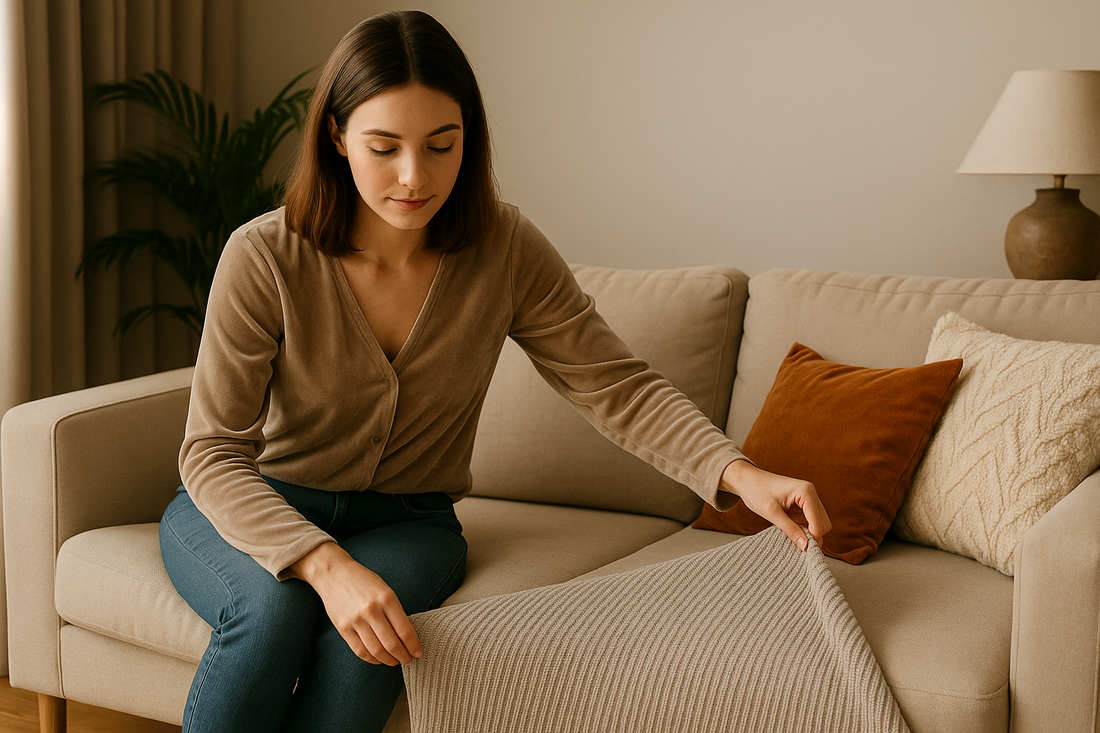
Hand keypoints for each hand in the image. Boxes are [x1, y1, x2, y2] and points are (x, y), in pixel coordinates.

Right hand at [288, 542, 421, 664]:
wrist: (334, 574)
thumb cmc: (363, 581)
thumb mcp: (385, 590)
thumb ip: (395, 611)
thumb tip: (407, 636)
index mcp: (387, 599)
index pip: (405, 630)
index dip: (413, 646)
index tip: (418, 653)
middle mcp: (372, 611)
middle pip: (392, 644)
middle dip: (403, 656)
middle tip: (408, 660)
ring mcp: (356, 621)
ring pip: (376, 651)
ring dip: (388, 660)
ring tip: (395, 661)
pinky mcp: (343, 628)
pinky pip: (360, 651)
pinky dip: (371, 659)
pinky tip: (378, 659)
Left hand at [720, 460, 830, 550]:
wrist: (747, 480)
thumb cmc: (757, 491)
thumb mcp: (772, 513)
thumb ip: (790, 529)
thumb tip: (805, 546)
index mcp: (806, 491)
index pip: (819, 522)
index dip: (813, 538)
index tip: (804, 551)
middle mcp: (811, 493)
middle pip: (823, 524)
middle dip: (812, 535)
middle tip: (796, 544)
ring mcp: (808, 497)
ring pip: (818, 523)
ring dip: (807, 532)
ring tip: (789, 532)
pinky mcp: (803, 503)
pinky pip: (810, 520)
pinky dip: (802, 527)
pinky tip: (789, 527)